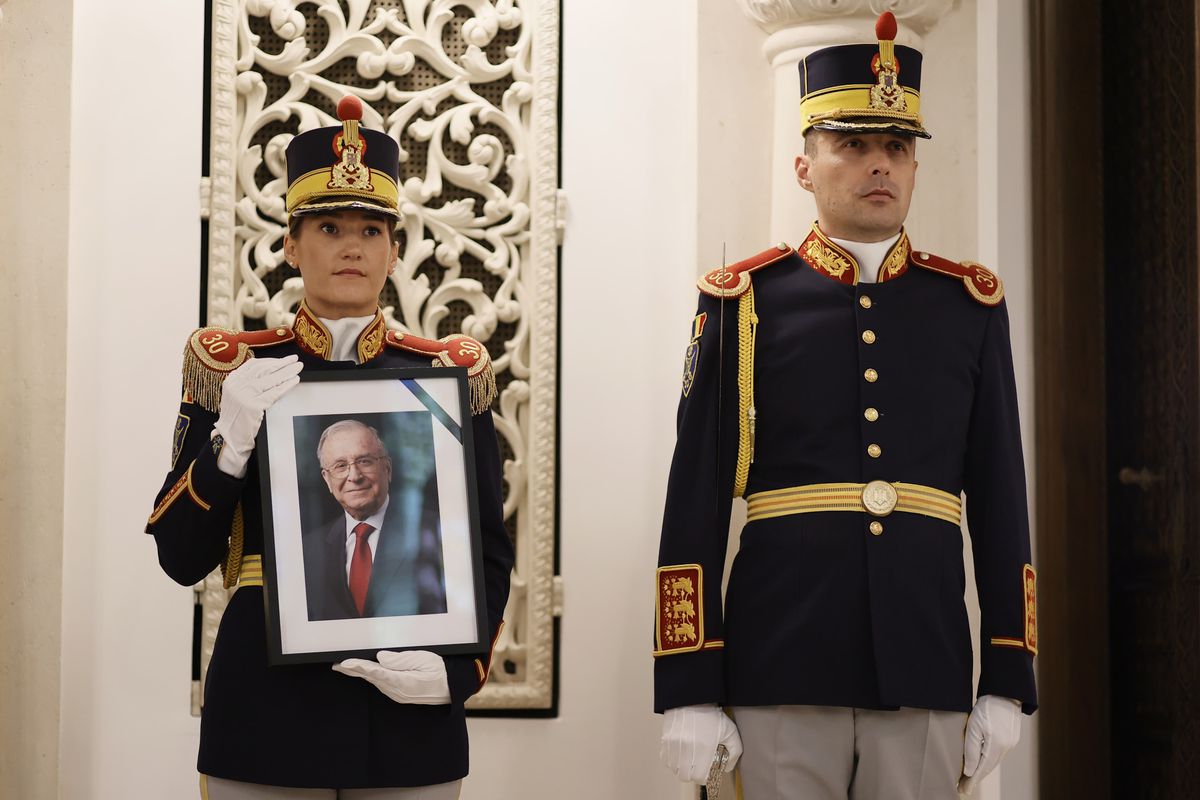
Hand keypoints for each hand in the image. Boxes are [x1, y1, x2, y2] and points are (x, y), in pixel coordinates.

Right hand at [212, 355, 302, 476]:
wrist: (230, 438)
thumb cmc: (237, 418)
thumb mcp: (237, 396)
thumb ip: (247, 383)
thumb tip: (271, 370)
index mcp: (231, 381)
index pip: (253, 365)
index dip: (270, 361)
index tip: (283, 360)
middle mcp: (236, 386)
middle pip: (263, 369)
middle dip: (281, 363)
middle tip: (295, 359)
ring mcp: (244, 396)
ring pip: (269, 379)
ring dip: (286, 372)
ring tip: (298, 368)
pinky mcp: (253, 406)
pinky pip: (273, 393)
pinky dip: (285, 385)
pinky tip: (294, 381)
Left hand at [332, 650, 450, 704]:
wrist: (451, 688)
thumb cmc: (440, 671)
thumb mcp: (423, 659)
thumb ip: (400, 660)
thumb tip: (380, 658)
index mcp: (404, 682)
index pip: (377, 673)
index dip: (360, 667)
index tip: (346, 663)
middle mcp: (398, 691)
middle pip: (371, 678)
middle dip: (353, 671)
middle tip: (336, 664)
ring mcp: (397, 694)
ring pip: (374, 681)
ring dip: (359, 674)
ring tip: (344, 666)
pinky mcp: (399, 693)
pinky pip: (381, 684)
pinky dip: (370, 677)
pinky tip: (363, 672)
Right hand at [660, 704, 741, 783]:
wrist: (692, 698)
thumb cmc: (711, 714)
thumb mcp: (730, 731)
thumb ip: (734, 752)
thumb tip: (727, 767)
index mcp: (704, 748)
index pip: (699, 777)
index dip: (704, 777)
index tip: (706, 772)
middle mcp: (687, 748)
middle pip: (684, 776)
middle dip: (692, 774)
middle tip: (697, 767)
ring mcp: (674, 744)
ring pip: (674, 769)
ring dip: (681, 768)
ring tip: (688, 760)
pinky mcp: (665, 739)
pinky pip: (665, 759)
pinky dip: (672, 760)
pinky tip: (679, 754)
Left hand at [958, 694, 1021, 794]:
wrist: (1005, 692)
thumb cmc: (987, 707)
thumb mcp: (974, 727)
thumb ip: (971, 750)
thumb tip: (969, 771)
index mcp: (997, 747)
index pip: (981, 769)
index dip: (971, 781)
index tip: (962, 790)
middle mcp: (1006, 748)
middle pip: (988, 768)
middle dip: (974, 778)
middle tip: (962, 788)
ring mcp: (1010, 743)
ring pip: (992, 761)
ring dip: (981, 770)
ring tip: (968, 778)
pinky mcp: (1010, 738)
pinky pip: (996, 754)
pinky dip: (987, 761)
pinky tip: (980, 763)